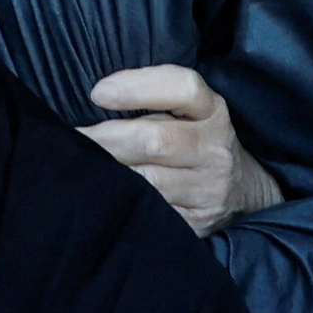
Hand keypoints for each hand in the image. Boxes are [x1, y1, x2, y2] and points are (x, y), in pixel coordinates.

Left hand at [82, 65, 285, 234]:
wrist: (244, 191)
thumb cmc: (196, 138)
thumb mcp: (190, 108)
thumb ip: (153, 96)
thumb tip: (96, 96)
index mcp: (212, 110)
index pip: (183, 88)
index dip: (138, 87)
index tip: (97, 93)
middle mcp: (215, 149)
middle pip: (155, 140)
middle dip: (105, 139)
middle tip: (68, 138)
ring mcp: (209, 190)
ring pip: (150, 183)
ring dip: (109, 176)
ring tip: (78, 168)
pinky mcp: (198, 224)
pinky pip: (153, 214)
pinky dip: (123, 205)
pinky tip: (102, 197)